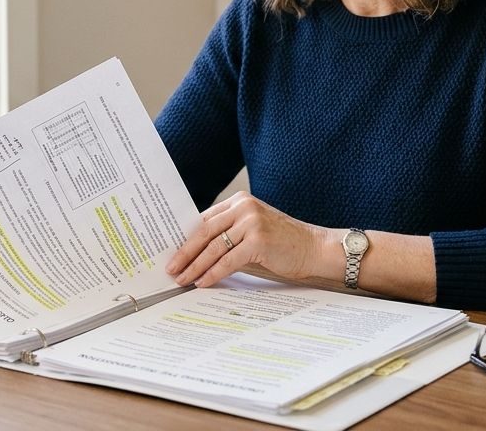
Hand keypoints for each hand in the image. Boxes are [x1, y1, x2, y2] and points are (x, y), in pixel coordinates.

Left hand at [165, 191, 331, 288]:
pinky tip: (202, 282)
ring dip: (195, 266)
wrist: (314, 248)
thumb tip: (196, 252)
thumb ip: (229, 233)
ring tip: (182, 279)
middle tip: (171, 268)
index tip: (172, 252)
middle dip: (185, 252)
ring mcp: (252, 222)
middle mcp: (244, 207)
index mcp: (239, 202)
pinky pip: (228, 260)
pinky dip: (212, 273)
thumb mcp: (253, 230)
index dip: (185, 237)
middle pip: (204, 231)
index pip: (204, 219)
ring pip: (213, 247)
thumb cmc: (282, 243)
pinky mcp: (259, 240)